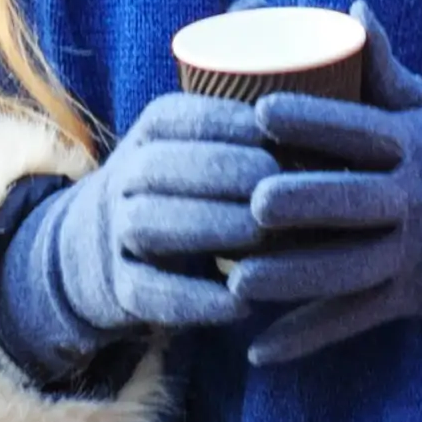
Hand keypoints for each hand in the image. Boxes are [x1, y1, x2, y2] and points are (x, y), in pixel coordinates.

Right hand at [0, 92, 275, 385]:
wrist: (96, 249)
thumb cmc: (183, 190)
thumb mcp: (198, 150)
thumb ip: (247, 139)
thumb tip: (325, 131)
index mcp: (148, 135)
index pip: (176, 118)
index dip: (226, 124)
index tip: (279, 131)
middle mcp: (123, 179)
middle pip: (158, 167)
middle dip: (219, 172)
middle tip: (275, 187)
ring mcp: (115, 235)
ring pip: (147, 224)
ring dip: (204, 227)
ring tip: (258, 236)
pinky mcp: (120, 288)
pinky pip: (148, 292)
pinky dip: (193, 299)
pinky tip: (239, 303)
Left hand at [226, 16, 421, 366]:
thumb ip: (388, 72)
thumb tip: (352, 9)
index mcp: (415, 145)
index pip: (359, 129)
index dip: (311, 119)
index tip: (261, 110)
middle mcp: (414, 199)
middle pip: (352, 202)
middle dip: (304, 203)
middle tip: (253, 201)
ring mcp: (414, 254)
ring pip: (346, 271)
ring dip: (293, 280)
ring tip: (240, 282)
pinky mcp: (412, 299)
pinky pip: (351, 321)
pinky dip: (305, 338)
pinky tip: (259, 351)